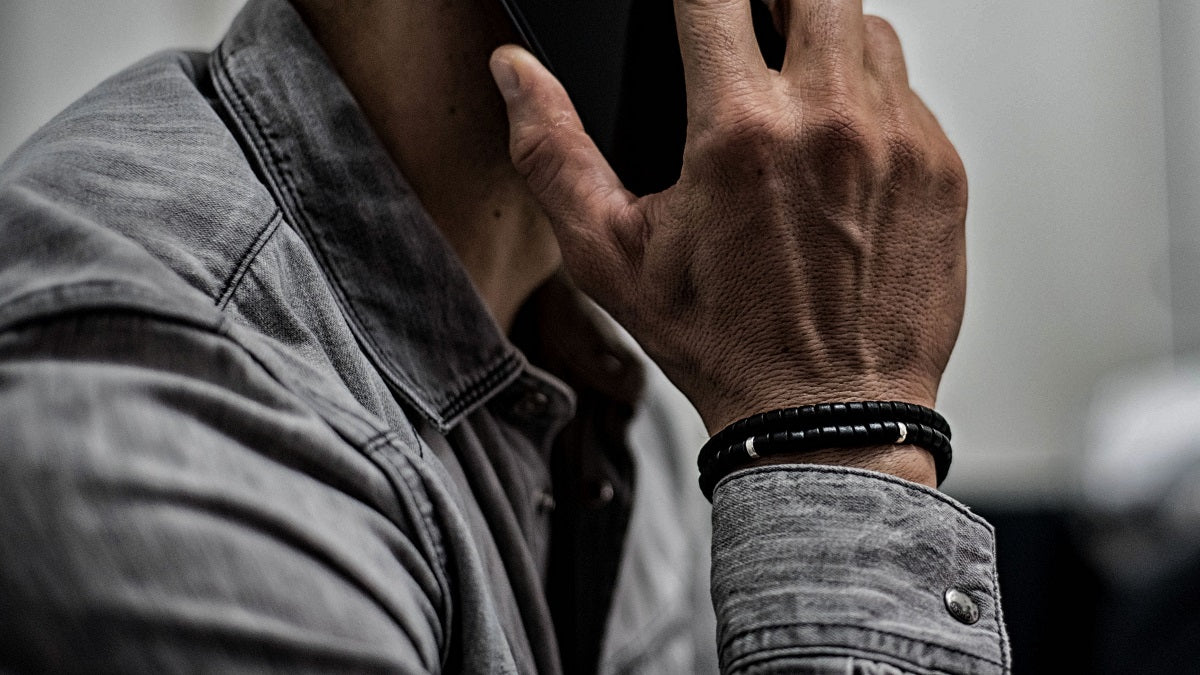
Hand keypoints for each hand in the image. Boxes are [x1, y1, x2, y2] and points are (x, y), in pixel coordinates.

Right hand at [490, 0, 965, 484]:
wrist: (824, 416)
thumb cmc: (721, 345)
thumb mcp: (608, 259)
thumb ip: (551, 154)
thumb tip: (515, 75)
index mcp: (738, 131)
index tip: (687, 10)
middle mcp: (828, 120)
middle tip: (745, 31)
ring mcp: (898, 139)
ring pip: (865, 23)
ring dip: (822, 39)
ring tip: (789, 96)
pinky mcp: (941, 167)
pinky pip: (906, 88)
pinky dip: (870, 95)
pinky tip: (837, 149)